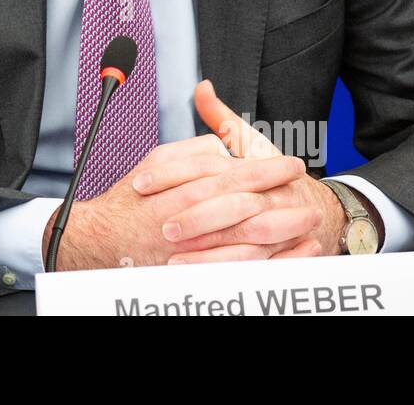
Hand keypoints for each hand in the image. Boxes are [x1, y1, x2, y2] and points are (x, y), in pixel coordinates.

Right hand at [42, 133, 314, 271]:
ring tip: (310, 218)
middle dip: (279, 196)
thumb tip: (220, 143)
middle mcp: (187, 218)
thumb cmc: (131, 202)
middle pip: (241, 205)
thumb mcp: (156, 162)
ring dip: (282, 229)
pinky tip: (294, 252)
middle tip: (306, 188)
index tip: (289, 163)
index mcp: (180, 187)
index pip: (229, 173)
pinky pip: (241, 267)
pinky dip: (271, 261)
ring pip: (244, 239)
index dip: (264, 168)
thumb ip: (190, 149)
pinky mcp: (197, 270)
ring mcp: (193, 248)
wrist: (103, 240)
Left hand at [138, 79, 347, 261]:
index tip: (143, 183)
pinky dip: (220, 269)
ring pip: (243, 241)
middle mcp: (270, 197)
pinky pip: (248, 267)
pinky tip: (189, 269)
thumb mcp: (250, 143)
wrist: (315, 209)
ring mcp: (277, 228)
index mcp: (257, 167)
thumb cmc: (274, 176)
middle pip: (232, 207)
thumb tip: (202, 88)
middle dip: (195, 216)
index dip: (176, 175)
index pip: (214, 170)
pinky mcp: (276, 254)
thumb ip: (221, 118)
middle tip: (160, 223)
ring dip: (206, 249)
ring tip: (169, 253)